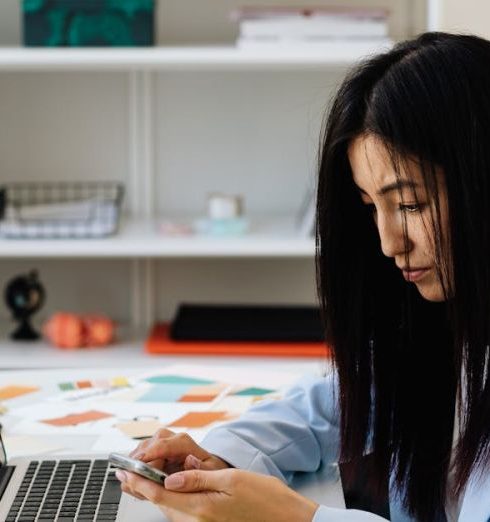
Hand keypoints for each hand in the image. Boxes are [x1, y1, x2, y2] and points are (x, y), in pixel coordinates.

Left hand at [116, 468, 318, 521]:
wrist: (288, 520)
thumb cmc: (266, 499)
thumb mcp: (232, 480)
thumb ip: (199, 478)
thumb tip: (171, 477)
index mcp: (201, 509)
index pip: (162, 493)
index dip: (140, 481)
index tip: (124, 472)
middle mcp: (198, 521)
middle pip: (162, 502)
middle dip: (141, 486)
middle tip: (125, 473)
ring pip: (171, 507)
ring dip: (154, 491)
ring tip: (140, 478)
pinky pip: (183, 510)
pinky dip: (171, 497)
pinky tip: (169, 487)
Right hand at [129, 428, 228, 474]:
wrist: (206, 468)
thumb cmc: (208, 470)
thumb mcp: (210, 471)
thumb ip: (200, 468)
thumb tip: (189, 461)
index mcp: (184, 442)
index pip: (164, 444)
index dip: (150, 453)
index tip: (138, 463)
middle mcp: (170, 440)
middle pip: (149, 445)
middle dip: (139, 461)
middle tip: (131, 477)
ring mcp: (160, 445)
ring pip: (141, 450)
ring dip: (134, 465)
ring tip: (131, 482)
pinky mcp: (153, 453)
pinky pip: (139, 457)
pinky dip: (134, 469)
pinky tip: (133, 481)